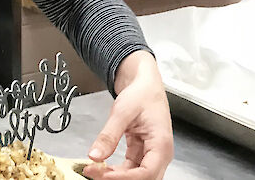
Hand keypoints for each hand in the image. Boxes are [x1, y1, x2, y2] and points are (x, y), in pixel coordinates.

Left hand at [83, 50, 173, 179]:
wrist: (144, 85)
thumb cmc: (142, 94)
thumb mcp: (122, 112)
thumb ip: (109, 135)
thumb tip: (95, 155)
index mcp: (161, 144)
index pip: (146, 172)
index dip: (124, 178)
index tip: (101, 174)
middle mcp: (160, 154)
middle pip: (144, 178)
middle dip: (119, 179)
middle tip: (93, 173)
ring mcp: (151, 154)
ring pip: (136, 176)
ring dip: (116, 176)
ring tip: (94, 170)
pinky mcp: (142, 153)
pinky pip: (131, 168)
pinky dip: (117, 170)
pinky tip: (101, 166)